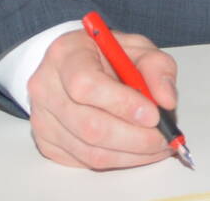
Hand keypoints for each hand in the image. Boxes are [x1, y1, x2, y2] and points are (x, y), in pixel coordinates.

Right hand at [26, 28, 177, 169]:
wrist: (73, 67)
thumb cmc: (103, 56)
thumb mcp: (135, 47)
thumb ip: (157, 66)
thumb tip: (166, 100)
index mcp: (65, 54)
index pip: (86, 84)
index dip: (121, 104)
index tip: (153, 114)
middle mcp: (46, 86)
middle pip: (89, 126)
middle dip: (134, 138)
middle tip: (163, 138)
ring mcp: (43, 117)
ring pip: (90, 151)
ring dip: (131, 154)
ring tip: (156, 145)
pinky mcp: (47, 142)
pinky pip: (86, 162)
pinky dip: (119, 160)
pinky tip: (135, 149)